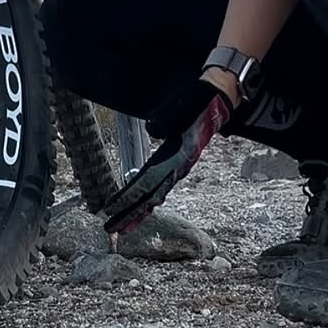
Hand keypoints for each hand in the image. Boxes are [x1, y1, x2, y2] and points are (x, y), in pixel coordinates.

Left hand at [102, 79, 231, 234]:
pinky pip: (158, 187)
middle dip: (128, 215)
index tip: (110, 209)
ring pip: (154, 196)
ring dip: (136, 212)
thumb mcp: (184, 103)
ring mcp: (178, 168)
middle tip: (108, 229)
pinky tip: (139, 208)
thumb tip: (151, 129)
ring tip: (119, 227)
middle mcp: (177, 167)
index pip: (147, 182)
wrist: (218, 98)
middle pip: (148, 197)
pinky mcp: (176, 164)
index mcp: (177, 156)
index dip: (128, 197)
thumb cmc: (199, 100)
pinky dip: (146, 200)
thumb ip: (167, 117)